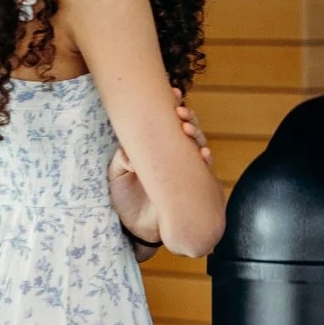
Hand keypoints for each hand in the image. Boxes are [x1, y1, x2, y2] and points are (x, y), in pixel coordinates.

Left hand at [108, 89, 212, 242]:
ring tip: (187, 128)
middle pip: (187, 130)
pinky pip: (204, 171)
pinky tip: (203, 154)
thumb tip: (132, 149)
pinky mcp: (194, 187)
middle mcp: (174, 157)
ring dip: (195, 134)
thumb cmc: (126, 200)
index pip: (168, 124)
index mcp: (156, 150)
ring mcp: (186, 171)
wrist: (136, 230)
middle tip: (180, 111)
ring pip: (198, 145)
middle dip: (187, 117)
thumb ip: (124, 159)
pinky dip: (206, 160)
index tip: (172, 94)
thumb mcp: (117, 176)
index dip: (172, 107)